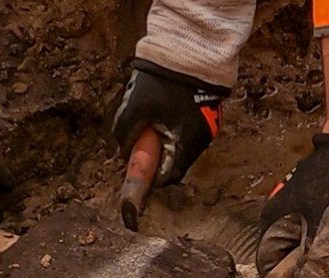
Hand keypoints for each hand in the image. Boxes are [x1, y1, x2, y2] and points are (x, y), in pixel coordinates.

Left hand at [112, 59, 226, 185]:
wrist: (192, 50)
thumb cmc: (164, 80)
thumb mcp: (136, 105)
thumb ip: (125, 131)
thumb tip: (121, 149)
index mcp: (186, 144)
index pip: (168, 176)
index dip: (150, 176)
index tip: (136, 171)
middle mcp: (201, 141)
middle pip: (174, 161)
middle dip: (156, 153)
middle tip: (140, 139)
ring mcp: (207, 128)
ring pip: (180, 144)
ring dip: (163, 138)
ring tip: (151, 118)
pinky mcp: (206, 115)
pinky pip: (186, 130)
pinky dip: (172, 127)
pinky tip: (162, 110)